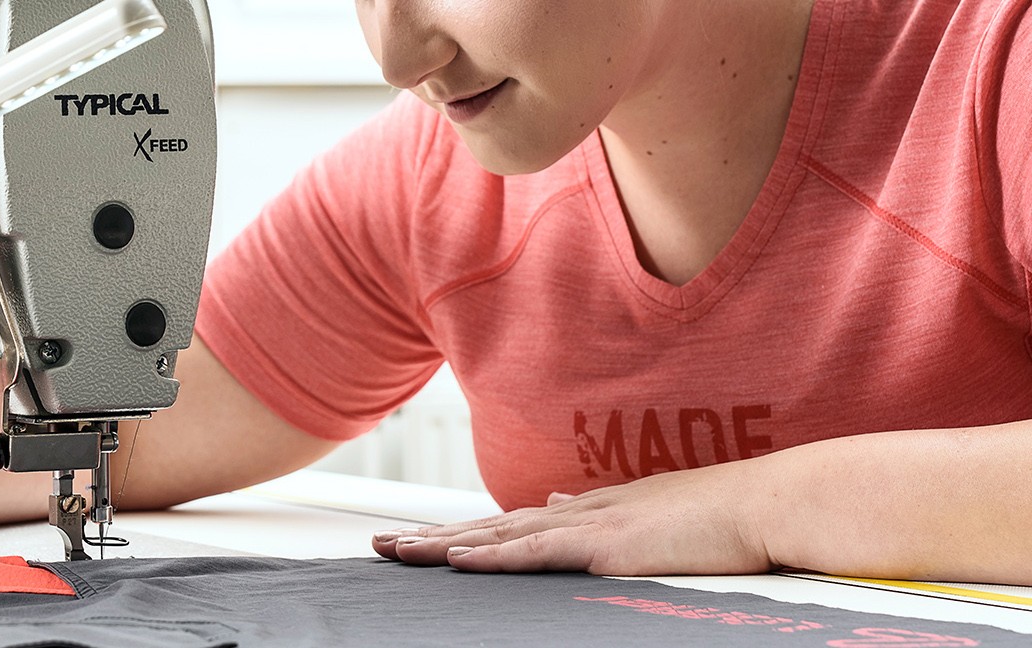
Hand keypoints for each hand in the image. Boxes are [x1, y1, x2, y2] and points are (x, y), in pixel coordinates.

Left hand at [371, 459, 776, 575]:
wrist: (771, 503)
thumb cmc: (728, 514)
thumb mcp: (652, 509)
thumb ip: (599, 511)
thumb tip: (555, 503)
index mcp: (591, 508)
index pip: (513, 523)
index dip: (466, 532)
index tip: (421, 538)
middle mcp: (581, 510)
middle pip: (491, 526)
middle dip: (433, 536)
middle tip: (381, 545)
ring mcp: (591, 525)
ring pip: (500, 537)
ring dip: (444, 546)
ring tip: (395, 552)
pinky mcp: (607, 546)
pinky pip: (536, 553)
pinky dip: (493, 557)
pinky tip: (457, 562)